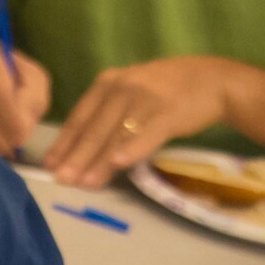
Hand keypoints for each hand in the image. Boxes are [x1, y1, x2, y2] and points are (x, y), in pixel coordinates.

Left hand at [45, 58, 236, 187]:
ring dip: (99, 161)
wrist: (213, 81)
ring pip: (116, 135)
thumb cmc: (166, 92)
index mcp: (109, 82)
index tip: (50, 165)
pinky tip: (120, 163)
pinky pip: (147, 134)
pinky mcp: (169, 112)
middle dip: (76, 157)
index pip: (80, 117)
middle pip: (94, 128)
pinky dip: (133, 149)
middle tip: (62, 180)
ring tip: (84, 183)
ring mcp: (146, 98)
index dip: (64, 143)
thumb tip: (78, 152)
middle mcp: (124, 86)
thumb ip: (106, 117)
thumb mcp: (130, 94)